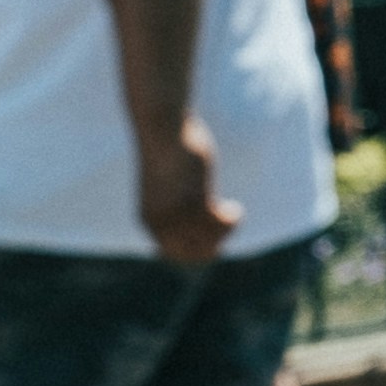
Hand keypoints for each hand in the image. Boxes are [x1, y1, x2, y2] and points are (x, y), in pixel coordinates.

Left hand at [136, 117, 237, 270]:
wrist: (163, 130)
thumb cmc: (166, 152)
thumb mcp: (166, 183)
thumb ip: (175, 202)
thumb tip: (196, 214)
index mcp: (149, 221)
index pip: (173, 255)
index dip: (196, 250)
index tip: (213, 237)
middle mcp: (161, 222)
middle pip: (192, 254)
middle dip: (214, 245)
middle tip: (225, 226)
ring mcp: (178, 213)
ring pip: (209, 240)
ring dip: (226, 231)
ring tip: (233, 213)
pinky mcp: (195, 199)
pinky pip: (220, 223)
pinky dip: (232, 219)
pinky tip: (235, 208)